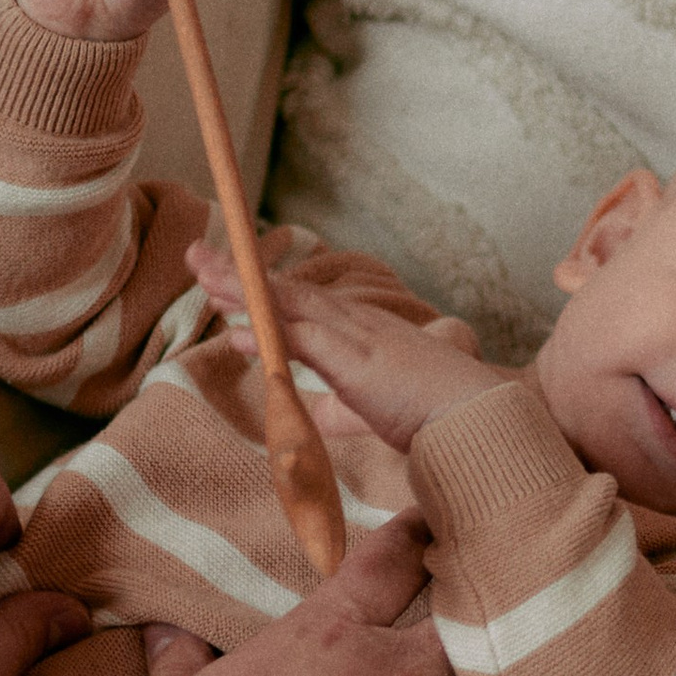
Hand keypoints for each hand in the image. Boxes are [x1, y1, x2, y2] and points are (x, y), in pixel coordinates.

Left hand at [186, 249, 507, 452]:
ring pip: (293, 306)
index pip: (299, 301)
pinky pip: (308, 345)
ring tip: (204, 277)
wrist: (480, 421)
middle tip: (194, 254)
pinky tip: (239, 334)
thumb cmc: (435, 415)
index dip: (257, 287)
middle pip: (288, 291)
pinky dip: (271, 335)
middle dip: (238, 272)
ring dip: (245, 292)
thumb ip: (339, 411)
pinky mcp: (362, 366)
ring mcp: (360, 340)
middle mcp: (356, 324)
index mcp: (359, 331)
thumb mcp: (373, 411)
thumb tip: (310, 420)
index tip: (219, 276)